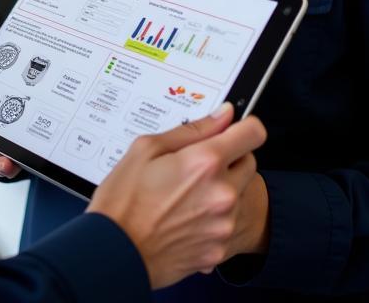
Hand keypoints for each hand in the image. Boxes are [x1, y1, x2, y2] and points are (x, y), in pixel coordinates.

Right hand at [87, 104, 267, 288]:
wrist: (115, 253)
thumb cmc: (124, 200)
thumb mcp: (147, 148)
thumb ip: (192, 129)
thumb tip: (222, 115)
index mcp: (206, 162)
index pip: (253, 133)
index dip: (243, 126)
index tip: (232, 130)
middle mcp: (222, 194)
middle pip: (250, 162)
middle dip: (230, 157)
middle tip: (199, 164)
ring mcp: (224, 225)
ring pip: (240, 194)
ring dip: (223, 189)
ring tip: (187, 194)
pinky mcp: (220, 250)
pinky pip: (228, 224)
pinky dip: (214, 218)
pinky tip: (186, 217)